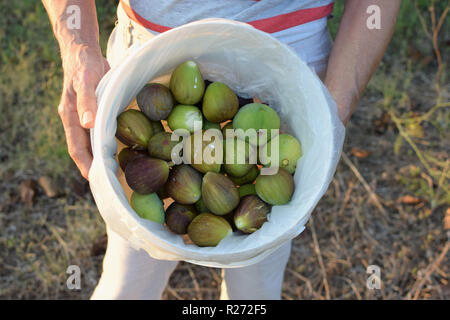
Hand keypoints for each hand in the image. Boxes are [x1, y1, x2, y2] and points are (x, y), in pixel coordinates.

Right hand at [58, 44, 109, 179]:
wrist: (84, 53)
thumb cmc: (84, 65)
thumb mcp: (86, 80)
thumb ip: (87, 101)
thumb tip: (88, 124)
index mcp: (70, 117)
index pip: (76, 148)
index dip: (85, 164)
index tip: (95, 179)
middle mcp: (76, 121)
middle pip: (83, 151)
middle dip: (94, 167)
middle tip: (110, 183)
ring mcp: (84, 119)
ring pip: (92, 144)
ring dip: (101, 158)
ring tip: (116, 173)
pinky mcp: (95, 114)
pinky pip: (99, 134)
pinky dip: (107, 145)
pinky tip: (119, 152)